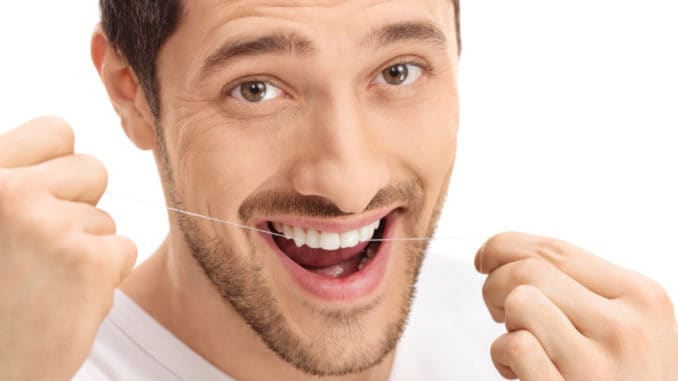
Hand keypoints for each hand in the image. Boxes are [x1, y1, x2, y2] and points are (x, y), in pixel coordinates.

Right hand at [0, 117, 136, 380]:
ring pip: (106, 217)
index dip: (59, 165)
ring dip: (86, 249)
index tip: (44, 199)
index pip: (56, 129)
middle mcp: (8, 190)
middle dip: (80, 207)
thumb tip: (67, 141)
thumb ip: (14, 184)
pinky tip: (62, 302)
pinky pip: (123, 249)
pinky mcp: (87, 262)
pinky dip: (104, 277)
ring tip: (42, 284)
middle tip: (41, 252)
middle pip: (93, 169)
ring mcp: (48, 224)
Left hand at [475, 232, 677, 380]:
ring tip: (521, 343)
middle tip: (498, 309)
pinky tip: (517, 370)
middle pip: (529, 270)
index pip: (555, 249)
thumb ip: (584, 288)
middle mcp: (624, 328)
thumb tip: (511, 252)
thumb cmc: (624, 376)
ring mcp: (597, 365)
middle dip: (496, 284)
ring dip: (505, 324)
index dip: (506, 246)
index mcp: (640, 297)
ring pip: (520, 302)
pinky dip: (502, 356)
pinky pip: (515, 346)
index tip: (486, 256)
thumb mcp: (627, 324)